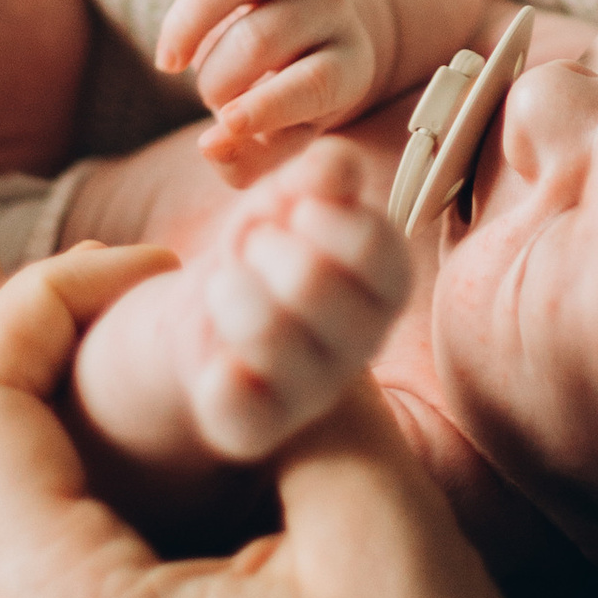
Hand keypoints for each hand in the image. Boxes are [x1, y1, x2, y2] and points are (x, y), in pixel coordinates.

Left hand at [78, 137, 409, 462]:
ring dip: (227, 290)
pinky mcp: (259, 429)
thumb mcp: (290, 196)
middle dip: (261, 247)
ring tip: (225, 286)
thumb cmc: (266, 244)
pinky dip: (214, 369)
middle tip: (251, 248)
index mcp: (387, 282)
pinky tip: (218, 355)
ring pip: (267, 334)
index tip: (289, 212)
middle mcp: (363, 344)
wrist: (211, 308)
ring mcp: (315, 392)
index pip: (372, 246)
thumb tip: (334, 168)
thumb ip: (321, 174)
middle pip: (311, 282)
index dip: (315, 214)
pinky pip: (232, 400)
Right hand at [158, 0, 381, 170]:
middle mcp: (329, 5)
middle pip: (266, 34)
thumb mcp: (279, 140)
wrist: (307, 36)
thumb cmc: (283, 98)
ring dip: (192, 21)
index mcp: (346, 64)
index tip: (224, 125)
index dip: (269, 106)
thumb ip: (248, 158)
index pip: (314, 82)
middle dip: (218, 77)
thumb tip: (212, 145)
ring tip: (171, 59)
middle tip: (204, 97)